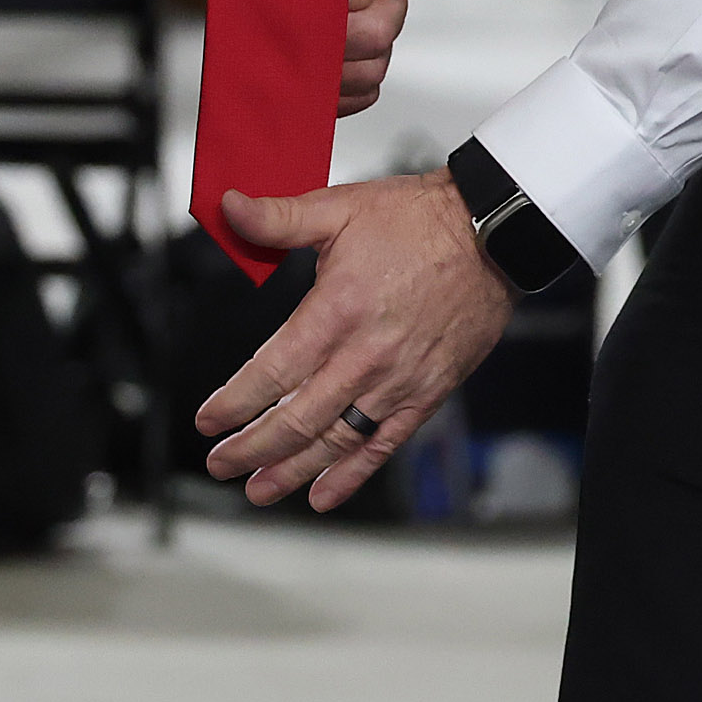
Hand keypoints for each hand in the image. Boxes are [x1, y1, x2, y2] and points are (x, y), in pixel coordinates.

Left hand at [195, 168, 513, 509]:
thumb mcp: (340, 208)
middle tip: (221, 464)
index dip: (235, 401)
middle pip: (297, 418)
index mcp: (337, 310)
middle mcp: (365, 354)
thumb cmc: (418, 219)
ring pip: (336, 440)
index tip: (209, 419)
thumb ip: (279, 217)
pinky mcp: (428, 392)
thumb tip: (229, 207)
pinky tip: (324, 494)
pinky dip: (353, 474)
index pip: (273, 370)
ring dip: (292, 470)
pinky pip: (385, 443)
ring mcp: (398, 379)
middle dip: (251, 448)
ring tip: (259, 490)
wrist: (492, 234)